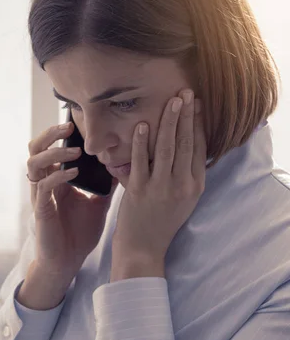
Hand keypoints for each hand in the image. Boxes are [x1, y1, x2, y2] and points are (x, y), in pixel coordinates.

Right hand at [27, 121, 118, 283]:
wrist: (68, 261)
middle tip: (69, 127)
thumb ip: (107, 184)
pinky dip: (58, 176)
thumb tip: (126, 164)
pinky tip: (73, 174)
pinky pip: (44, 186)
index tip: (78, 121)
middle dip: (50, 134)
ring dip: (54, 153)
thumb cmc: (79, 233)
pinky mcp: (41, 210)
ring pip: (34, 163)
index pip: (51, 147)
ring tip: (74, 152)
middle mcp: (44, 183)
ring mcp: (40, 196)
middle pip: (35, 148)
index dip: (59, 132)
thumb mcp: (99, 203)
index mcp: (56, 179)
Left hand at [111, 89, 206, 276]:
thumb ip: (184, 174)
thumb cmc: (161, 221)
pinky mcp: (139, 191)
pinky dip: (141, 142)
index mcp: (195, 185)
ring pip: (167, 148)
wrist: (143, 247)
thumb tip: (184, 145)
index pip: (199, 148)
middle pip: (186, 143)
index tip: (197, 103)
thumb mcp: (182, 199)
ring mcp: (161, 188)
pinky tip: (142, 125)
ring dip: (169, 122)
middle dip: (186, 116)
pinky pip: (141, 162)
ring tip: (172, 101)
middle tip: (186, 92)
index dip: (198, 124)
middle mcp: (182, 185)